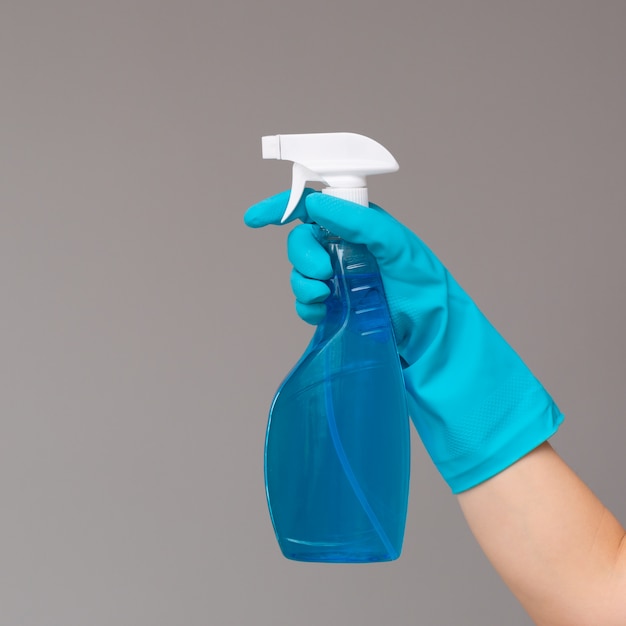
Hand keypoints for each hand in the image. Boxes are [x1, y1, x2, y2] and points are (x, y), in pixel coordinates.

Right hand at [245, 190, 562, 492]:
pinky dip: (308, 307)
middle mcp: (344, 249)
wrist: (431, 337)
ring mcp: (338, 280)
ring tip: (325, 295)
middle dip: (302, 256)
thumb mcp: (396, 245)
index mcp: (358, 226)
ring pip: (299, 274)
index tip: (255, 219)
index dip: (282, 208)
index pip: (313, 207)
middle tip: (322, 272)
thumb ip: (357, 222)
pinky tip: (324, 312)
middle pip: (300, 241)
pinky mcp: (335, 308)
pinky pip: (306, 303)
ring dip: (304, 284)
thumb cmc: (423, 286)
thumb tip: (317, 206)